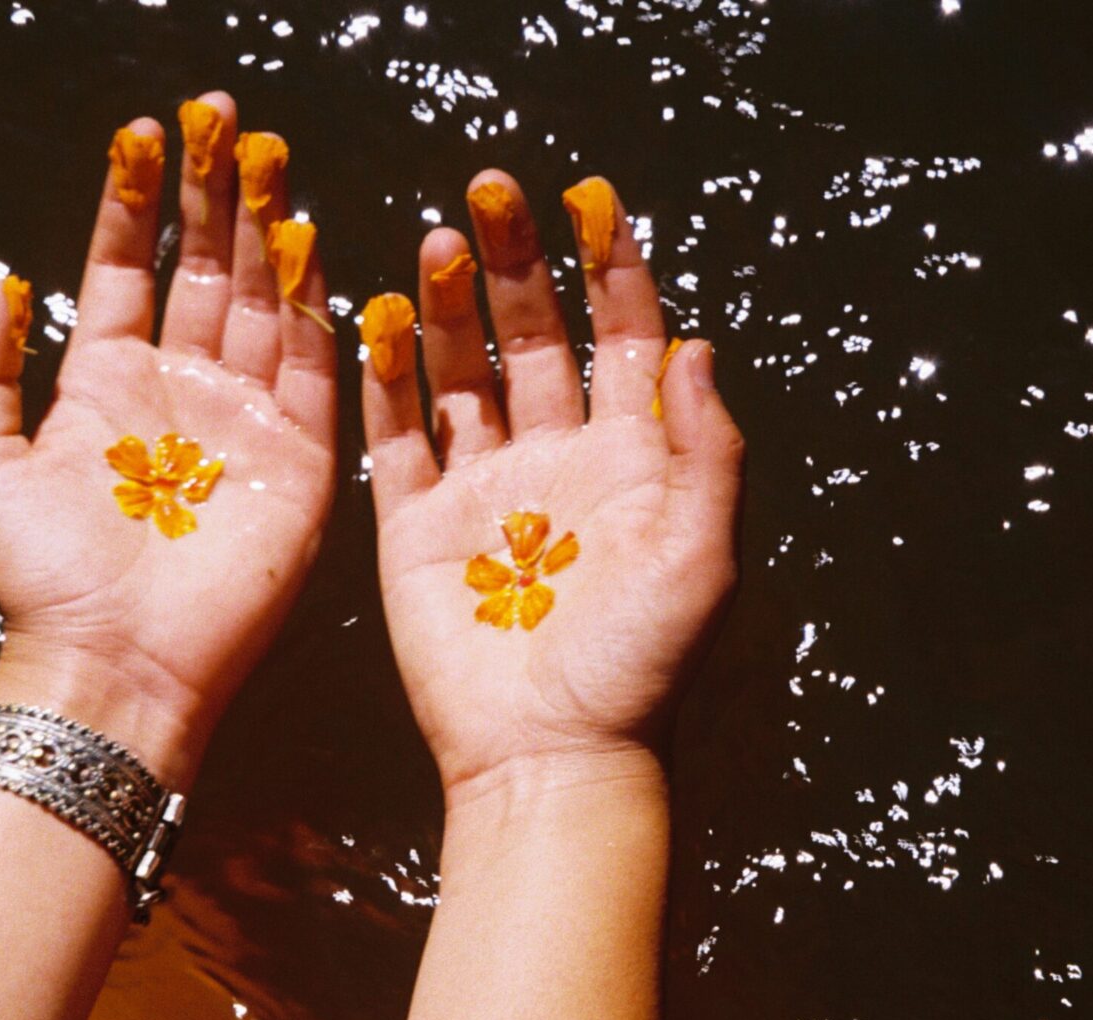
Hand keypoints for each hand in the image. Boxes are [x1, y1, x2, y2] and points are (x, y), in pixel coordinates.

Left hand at [0, 93, 334, 784]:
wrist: (115, 664)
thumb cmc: (42, 578)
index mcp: (106, 382)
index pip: (127, 266)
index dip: (137, 200)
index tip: (144, 132)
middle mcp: (180, 388)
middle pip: (204, 267)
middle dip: (215, 191)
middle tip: (223, 117)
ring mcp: (243, 418)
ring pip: (260, 299)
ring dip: (266, 228)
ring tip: (266, 154)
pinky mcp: (298, 457)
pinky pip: (311, 365)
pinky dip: (312, 303)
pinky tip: (309, 241)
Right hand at [360, 170, 742, 802]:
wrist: (546, 757)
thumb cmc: (638, 667)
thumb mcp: (703, 556)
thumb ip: (707, 450)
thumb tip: (697, 344)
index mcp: (629, 461)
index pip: (623, 340)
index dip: (612, 270)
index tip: (593, 202)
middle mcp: (554, 461)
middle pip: (532, 336)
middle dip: (517, 260)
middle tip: (491, 189)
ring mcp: (480, 490)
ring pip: (460, 370)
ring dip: (451, 302)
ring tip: (437, 238)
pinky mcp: (413, 524)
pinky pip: (396, 434)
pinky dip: (387, 376)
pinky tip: (385, 319)